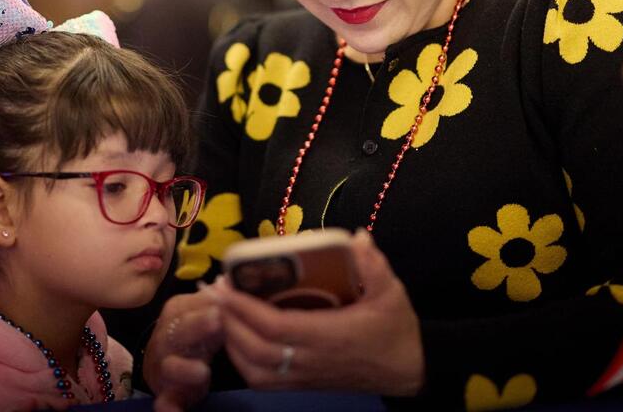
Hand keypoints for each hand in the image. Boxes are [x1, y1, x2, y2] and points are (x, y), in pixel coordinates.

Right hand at [145, 287, 224, 411]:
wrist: (166, 363)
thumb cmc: (194, 331)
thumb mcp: (204, 310)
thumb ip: (220, 296)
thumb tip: (237, 274)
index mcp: (177, 313)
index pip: (190, 305)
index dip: (208, 303)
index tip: (225, 300)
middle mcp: (166, 337)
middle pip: (180, 331)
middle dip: (198, 326)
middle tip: (217, 320)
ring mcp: (164, 367)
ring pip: (171, 367)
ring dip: (185, 369)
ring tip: (203, 371)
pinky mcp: (166, 393)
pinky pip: (165, 402)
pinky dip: (168, 408)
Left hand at [217, 229, 424, 395]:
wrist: (408, 370)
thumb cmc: (396, 329)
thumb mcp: (391, 292)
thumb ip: (374, 265)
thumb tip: (358, 237)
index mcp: (329, 337)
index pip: (276, 327)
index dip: (246, 308)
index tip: (225, 285)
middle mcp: (311, 360)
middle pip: (256, 349)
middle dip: (229, 321)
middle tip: (214, 291)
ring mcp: (305, 376)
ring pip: (254, 369)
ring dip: (232, 341)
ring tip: (222, 311)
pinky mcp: (303, 384)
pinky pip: (262, 380)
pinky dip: (242, 360)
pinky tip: (238, 338)